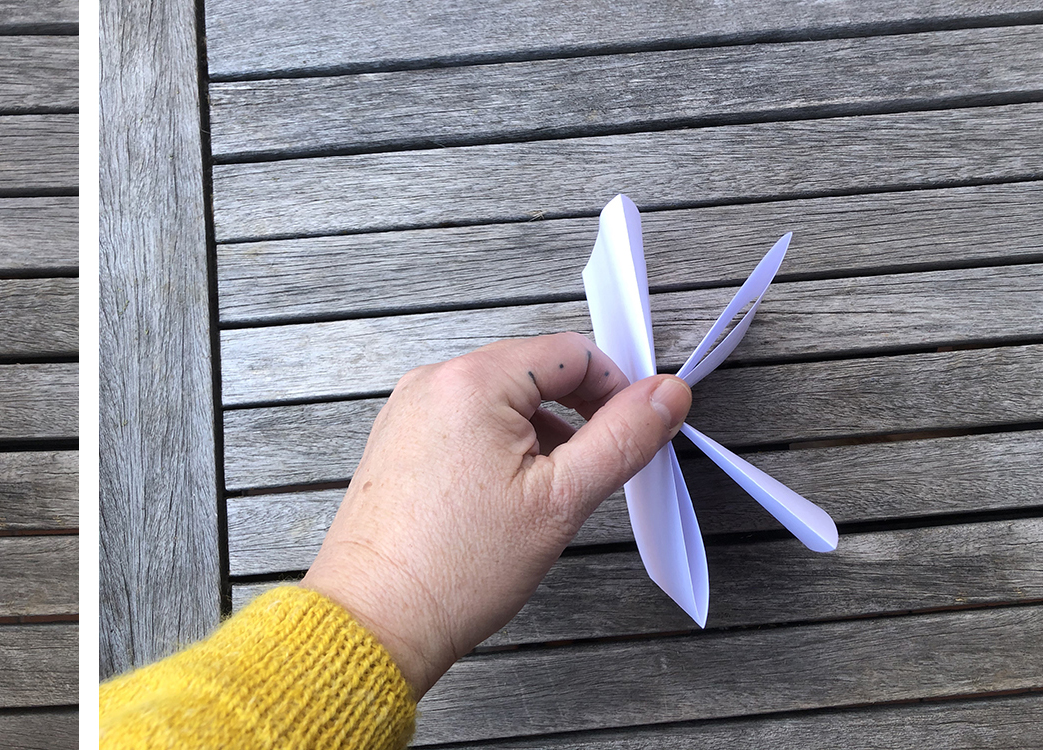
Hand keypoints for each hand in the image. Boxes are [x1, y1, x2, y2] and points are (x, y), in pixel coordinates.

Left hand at [302, 332, 691, 696]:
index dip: (618, 388)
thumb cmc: (454, 569)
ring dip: (542, 435)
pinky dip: (502, 449)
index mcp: (472, 381)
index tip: (637, 430)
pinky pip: (468, 424)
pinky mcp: (399, 443)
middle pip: (537, 372)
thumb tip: (667, 395)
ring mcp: (409, 412)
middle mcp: (432, 383)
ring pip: (503, 401)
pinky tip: (508, 501)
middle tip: (596, 471)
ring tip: (548, 496)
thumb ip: (623, 438)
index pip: (573, 353)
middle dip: (578, 415)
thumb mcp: (562, 500)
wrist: (375, 622)